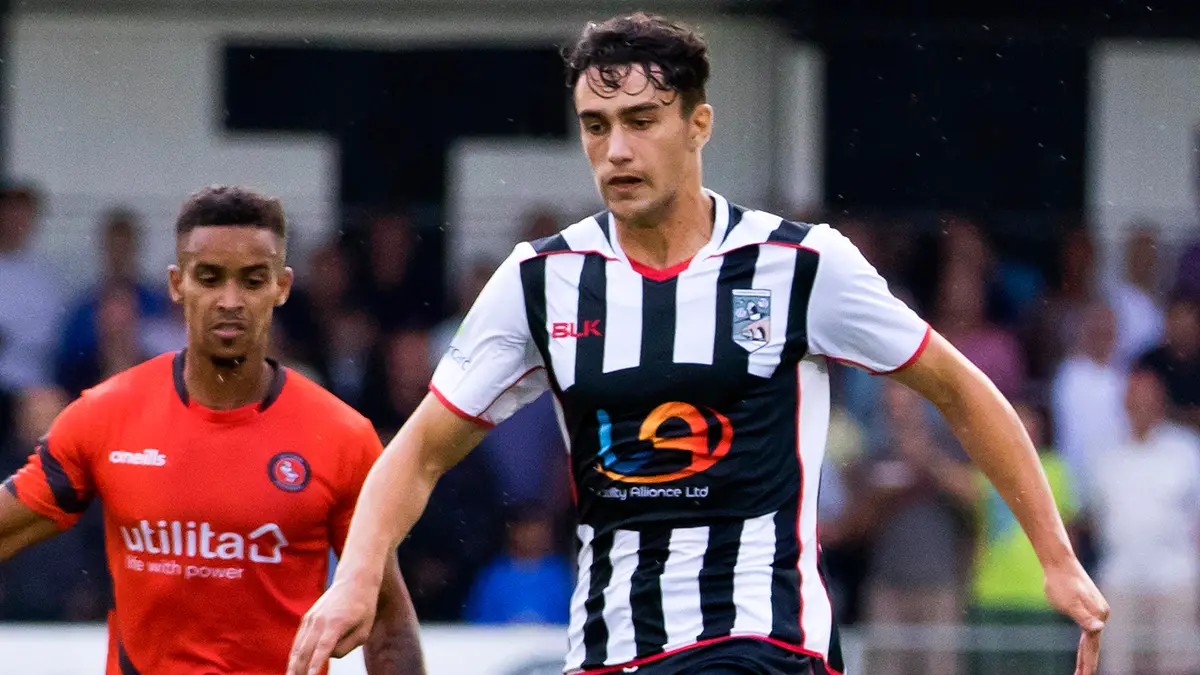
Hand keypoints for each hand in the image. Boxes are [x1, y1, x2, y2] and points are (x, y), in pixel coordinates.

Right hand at [288, 578, 379, 674]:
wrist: (354, 581)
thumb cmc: (363, 608)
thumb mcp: (364, 631)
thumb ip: (346, 646)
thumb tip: (328, 656)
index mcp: (336, 624)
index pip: (323, 649)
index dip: (315, 666)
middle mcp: (320, 621)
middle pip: (306, 650)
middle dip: (300, 670)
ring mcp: (311, 618)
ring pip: (298, 646)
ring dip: (293, 664)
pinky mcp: (307, 617)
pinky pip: (298, 639)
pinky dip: (294, 653)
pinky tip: (293, 665)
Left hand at [1043, 558, 1108, 674]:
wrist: (1059, 562)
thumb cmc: (1060, 583)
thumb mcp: (1068, 603)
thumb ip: (1083, 618)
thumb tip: (1099, 628)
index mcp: (1097, 616)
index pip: (1092, 647)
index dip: (1088, 664)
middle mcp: (1101, 615)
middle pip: (1093, 645)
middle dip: (1088, 664)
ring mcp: (1097, 610)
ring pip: (1091, 639)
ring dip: (1086, 654)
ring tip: (1081, 669)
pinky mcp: (1091, 606)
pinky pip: (1088, 630)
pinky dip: (1085, 642)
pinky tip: (1083, 646)